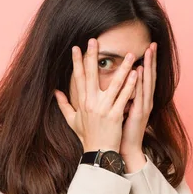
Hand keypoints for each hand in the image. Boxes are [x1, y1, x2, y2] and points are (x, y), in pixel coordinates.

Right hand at [54, 38, 137, 152]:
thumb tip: (55, 92)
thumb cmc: (87, 136)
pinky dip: (130, 85)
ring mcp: (103, 109)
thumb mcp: (72, 120)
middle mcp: (91, 103)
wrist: (98, 153)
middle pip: (91, 75)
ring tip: (130, 55)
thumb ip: (63, 104)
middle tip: (95, 40)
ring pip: (113, 84)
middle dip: (92, 57)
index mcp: (82, 102)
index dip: (77, 62)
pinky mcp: (115, 115)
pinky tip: (136, 74)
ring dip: (122, 68)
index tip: (76, 47)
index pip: (78, 78)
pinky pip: (124, 97)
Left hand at [120, 42, 156, 171]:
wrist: (123, 150)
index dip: (146, 63)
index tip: (147, 48)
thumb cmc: (119, 131)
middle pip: (149, 77)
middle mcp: (144, 101)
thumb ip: (120, 97)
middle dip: (151, 60)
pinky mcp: (138, 114)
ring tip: (149, 52)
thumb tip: (115, 86)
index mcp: (139, 100)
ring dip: (148, 67)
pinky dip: (139, 83)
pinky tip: (138, 72)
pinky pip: (139, 95)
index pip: (143, 77)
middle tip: (153, 44)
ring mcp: (143, 107)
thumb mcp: (119, 110)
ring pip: (146, 83)